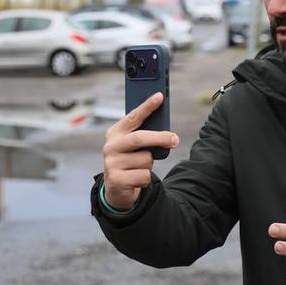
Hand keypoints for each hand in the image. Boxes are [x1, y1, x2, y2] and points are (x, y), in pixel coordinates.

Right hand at [101, 93, 178, 210]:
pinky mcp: (116, 180)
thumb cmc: (130, 160)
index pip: (132, 117)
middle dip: (160, 137)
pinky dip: (146, 178)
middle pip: (139, 138)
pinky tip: (136, 179)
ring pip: (145, 159)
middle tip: (175, 139)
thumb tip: (166, 132)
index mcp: (115, 133)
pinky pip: (144, 176)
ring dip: (149, 164)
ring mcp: (111, 163)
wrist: (117, 188)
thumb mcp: (134, 146)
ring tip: (139, 167)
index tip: (159, 96)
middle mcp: (110, 146)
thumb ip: (144, 136)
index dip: (146, 106)